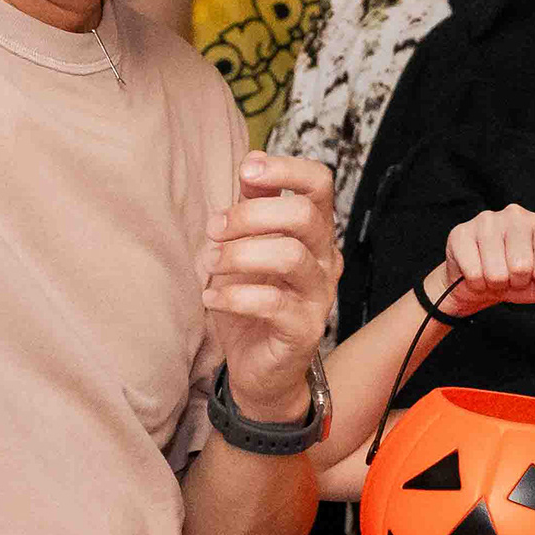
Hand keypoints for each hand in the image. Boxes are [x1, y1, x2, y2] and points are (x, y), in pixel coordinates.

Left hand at [205, 151, 339, 423]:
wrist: (260, 370)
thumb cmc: (253, 303)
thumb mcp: (247, 248)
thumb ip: (252, 209)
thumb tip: (250, 163)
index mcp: (314, 232)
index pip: (320, 183)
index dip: (285, 168)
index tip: (246, 171)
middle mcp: (325, 259)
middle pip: (302, 215)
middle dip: (248, 216)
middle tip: (214, 230)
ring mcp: (319, 296)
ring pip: (290, 255)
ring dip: (238, 254)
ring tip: (209, 265)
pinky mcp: (305, 329)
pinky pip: (272, 302)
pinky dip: (233, 295)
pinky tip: (210, 298)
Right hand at [433, 205, 534, 313]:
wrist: (476, 282)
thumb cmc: (513, 278)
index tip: (534, 275)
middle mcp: (514, 214)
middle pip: (521, 264)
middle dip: (516, 281)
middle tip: (510, 277)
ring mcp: (486, 221)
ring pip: (496, 272)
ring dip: (495, 284)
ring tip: (494, 276)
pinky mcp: (461, 233)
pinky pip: (474, 273)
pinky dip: (477, 283)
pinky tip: (477, 274)